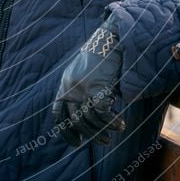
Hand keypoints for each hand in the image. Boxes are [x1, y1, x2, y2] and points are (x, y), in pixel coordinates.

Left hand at [52, 23, 126, 146]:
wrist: (111, 38)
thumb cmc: (102, 56)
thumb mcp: (85, 73)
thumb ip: (82, 91)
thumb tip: (89, 115)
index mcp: (65, 84)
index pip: (58, 113)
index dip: (66, 131)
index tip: (77, 142)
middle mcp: (70, 87)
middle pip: (76, 120)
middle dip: (90, 134)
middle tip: (104, 141)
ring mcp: (82, 88)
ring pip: (90, 119)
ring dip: (103, 130)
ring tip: (115, 132)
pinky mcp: (97, 87)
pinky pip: (103, 113)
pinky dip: (113, 121)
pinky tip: (121, 123)